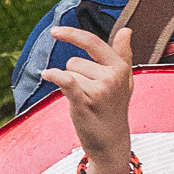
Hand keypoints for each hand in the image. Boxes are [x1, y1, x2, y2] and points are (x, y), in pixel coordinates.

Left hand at [50, 20, 135, 173]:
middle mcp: (112, 77)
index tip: (54, 32)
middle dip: (76, 75)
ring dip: (72, 87)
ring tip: (86, 103)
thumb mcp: (124, 80)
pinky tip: (46, 74)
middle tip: (90, 95)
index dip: (72, 35)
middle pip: (75, 62)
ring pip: (68, 74)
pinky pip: (67, 81)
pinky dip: (56, 76)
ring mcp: (100, 90)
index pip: (93, 43)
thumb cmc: (115, 109)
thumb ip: (124, 54)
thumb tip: (126, 30)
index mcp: (121, 68)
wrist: (112, 143)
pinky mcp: (85, 103)